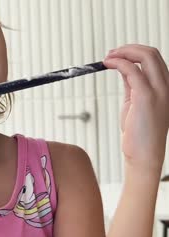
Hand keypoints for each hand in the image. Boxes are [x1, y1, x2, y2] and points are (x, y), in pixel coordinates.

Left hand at [103, 44, 168, 173]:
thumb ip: (132, 84)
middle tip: (110, 53)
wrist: (143, 154)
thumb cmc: (139, 132)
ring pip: (145, 56)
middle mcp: (166, 86)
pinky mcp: (146, 96)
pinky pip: (132, 70)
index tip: (116, 54)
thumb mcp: (135, 102)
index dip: (134, 52)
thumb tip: (123, 68)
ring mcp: (158, 90)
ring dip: (122, 52)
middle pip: (151, 53)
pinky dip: (119, 62)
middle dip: (128, 48)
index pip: (154, 59)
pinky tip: (108, 64)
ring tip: (106, 58)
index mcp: (165, 87)